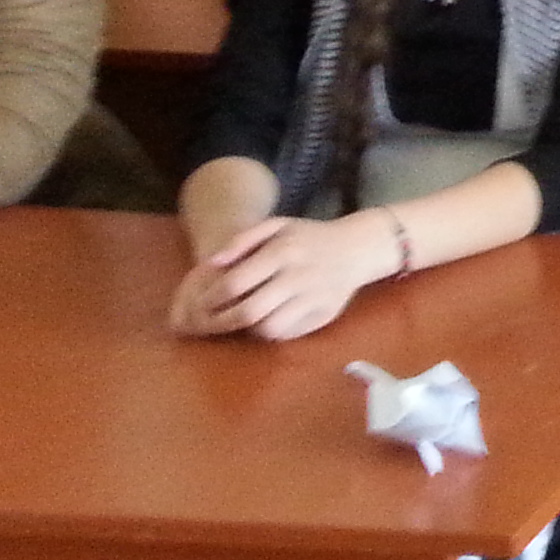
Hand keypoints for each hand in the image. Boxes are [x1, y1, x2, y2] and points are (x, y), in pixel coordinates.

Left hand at [169, 213, 389, 341]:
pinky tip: (270, 317)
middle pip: (249, 311)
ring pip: (268, 327)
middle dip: (223, 320)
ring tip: (245, 317)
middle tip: (212, 321)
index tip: (201, 302)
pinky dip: (273, 329)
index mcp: (284, 250)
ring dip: (249, 327)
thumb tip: (212, 264)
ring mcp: (314, 297)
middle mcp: (299, 275)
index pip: (235, 283)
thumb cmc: (308, 237)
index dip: (212, 297)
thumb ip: (242, 240)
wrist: (358, 247)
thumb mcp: (277, 226)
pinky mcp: (324, 314)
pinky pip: (288, 333)